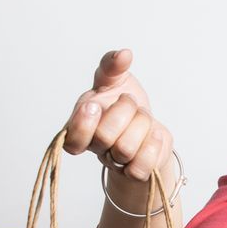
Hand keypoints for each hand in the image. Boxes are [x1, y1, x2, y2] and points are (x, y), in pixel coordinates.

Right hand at [62, 48, 176, 189]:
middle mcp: (96, 147)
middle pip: (104, 137)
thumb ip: (112, 66)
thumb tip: (123, 54)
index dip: (82, 125)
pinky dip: (154, 145)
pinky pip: (143, 167)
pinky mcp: (136, 173)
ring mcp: (115, 162)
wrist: (148, 125)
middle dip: (125, 111)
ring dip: (142, 124)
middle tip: (130, 102)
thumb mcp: (116, 80)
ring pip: (126, 149)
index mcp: (82, 126)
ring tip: (142, 117)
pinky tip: (155, 134)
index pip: (71, 140)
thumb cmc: (124, 103)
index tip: (96, 104)